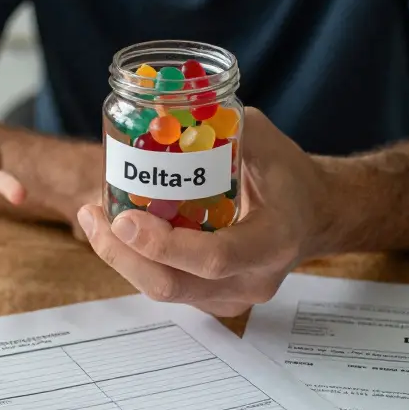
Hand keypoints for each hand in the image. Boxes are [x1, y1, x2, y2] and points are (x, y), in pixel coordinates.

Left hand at [76, 108, 331, 316]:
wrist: (314, 216)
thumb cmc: (288, 174)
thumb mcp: (263, 139)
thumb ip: (217, 125)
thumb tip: (158, 109)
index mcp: (274, 241)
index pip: (213, 257)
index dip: (164, 244)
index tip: (124, 218)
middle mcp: (253, 279)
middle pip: (173, 285)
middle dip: (123, 254)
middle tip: (94, 215)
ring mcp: (232, 297)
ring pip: (163, 290)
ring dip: (121, 256)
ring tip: (94, 217)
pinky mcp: (213, 300)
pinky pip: (167, 284)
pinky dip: (138, 259)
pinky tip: (117, 229)